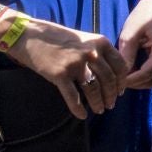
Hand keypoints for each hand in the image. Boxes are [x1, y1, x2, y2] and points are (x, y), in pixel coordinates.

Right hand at [7, 17, 130, 118]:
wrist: (29, 36)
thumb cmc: (58, 38)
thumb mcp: (85, 39)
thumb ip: (98, 51)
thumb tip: (111, 72)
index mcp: (100, 42)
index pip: (120, 65)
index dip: (122, 81)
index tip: (121, 91)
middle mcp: (91, 53)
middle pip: (108, 79)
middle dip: (111, 95)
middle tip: (111, 104)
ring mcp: (75, 64)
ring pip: (94, 89)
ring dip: (98, 102)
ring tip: (100, 110)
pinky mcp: (60, 74)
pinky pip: (73, 97)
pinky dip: (78, 109)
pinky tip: (82, 115)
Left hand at [118, 0, 151, 88]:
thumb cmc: (144, 14)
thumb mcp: (131, 32)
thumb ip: (127, 53)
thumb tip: (121, 73)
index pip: (148, 71)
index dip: (133, 79)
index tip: (119, 82)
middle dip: (137, 82)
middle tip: (120, 83)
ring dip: (142, 80)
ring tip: (127, 78)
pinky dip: (148, 75)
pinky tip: (135, 71)